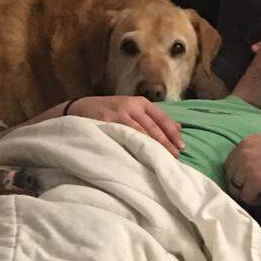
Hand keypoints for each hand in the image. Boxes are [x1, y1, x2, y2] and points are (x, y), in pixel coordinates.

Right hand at [66, 96, 183, 156]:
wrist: (79, 107)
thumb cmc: (108, 111)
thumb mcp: (130, 109)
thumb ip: (150, 118)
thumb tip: (177, 128)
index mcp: (140, 102)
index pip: (162, 118)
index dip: (172, 132)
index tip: (181, 145)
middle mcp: (132, 105)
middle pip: (154, 126)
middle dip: (166, 142)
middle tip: (175, 156)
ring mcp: (120, 113)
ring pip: (142, 132)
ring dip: (154, 145)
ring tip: (163, 158)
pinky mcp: (108, 121)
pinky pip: (125, 135)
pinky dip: (136, 145)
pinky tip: (143, 154)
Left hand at [223, 131, 260, 204]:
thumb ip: (253, 153)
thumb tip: (242, 169)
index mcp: (245, 143)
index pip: (229, 164)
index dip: (238, 175)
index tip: (250, 180)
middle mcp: (243, 153)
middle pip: (230, 177)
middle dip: (241, 185)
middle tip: (256, 189)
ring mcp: (247, 167)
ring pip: (236, 189)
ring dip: (248, 194)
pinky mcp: (255, 181)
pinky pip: (247, 198)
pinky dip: (257, 200)